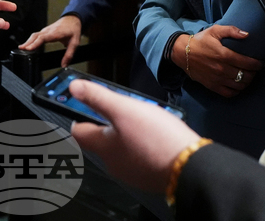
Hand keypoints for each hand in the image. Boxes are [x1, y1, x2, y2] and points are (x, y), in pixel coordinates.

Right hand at [18, 15, 82, 66]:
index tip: (29, 48)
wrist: (72, 19)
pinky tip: (28, 45)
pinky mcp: (44, 31)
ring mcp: (45, 30)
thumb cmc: (73, 30)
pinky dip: (31, 40)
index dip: (35, 43)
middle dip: (28, 43)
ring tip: (22, 48)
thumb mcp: (74, 43)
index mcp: (55, 33)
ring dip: (28, 41)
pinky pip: (36, 35)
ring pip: (34, 35)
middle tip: (21, 49)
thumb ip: (69, 54)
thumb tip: (64, 65)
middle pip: (35, 36)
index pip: (43, 38)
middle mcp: (48, 31)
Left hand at [70, 79, 199, 192]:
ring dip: (128, 133)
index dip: (78, 115)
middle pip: (101, 140)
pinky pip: (139, 156)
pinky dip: (143, 145)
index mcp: (103, 147)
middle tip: (125, 108)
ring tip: (145, 120)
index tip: (85, 105)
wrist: (190, 167)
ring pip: (122, 147)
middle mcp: (113, 164)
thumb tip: (74, 88)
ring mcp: (131, 173)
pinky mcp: (149, 176)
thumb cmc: (156, 137)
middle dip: (109, 122)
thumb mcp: (124, 109)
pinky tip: (157, 136)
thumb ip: (98, 97)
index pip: (78, 132)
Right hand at [171, 26, 263, 96]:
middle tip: (255, 70)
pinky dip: (237, 91)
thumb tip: (247, 34)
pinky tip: (238, 85)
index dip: (257, 64)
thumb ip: (231, 31)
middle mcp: (222, 69)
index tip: (261, 63)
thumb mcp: (214, 31)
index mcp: (224, 55)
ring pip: (239, 86)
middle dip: (254, 73)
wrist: (182, 53)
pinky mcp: (212, 86)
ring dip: (247, 82)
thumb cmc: (200, 41)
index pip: (247, 63)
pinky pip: (229, 93)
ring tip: (248, 77)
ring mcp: (217, 79)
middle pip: (245, 76)